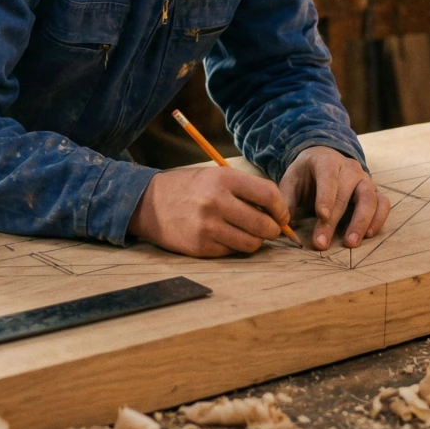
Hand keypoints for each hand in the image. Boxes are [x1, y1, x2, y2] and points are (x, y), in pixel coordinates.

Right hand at [127, 166, 291, 256]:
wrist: (148, 203)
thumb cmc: (189, 188)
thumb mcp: (215, 176)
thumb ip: (246, 190)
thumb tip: (278, 212)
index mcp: (223, 179)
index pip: (269, 195)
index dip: (281, 209)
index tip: (281, 215)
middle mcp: (216, 202)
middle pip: (264, 225)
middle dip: (273, 230)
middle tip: (270, 229)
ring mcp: (207, 226)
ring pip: (251, 243)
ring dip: (256, 241)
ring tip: (248, 234)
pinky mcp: (200, 246)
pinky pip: (232, 252)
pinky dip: (235, 247)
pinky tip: (226, 237)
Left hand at [280, 146, 389, 249]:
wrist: (325, 160)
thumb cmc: (306, 174)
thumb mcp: (291, 181)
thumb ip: (286, 200)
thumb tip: (282, 225)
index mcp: (327, 161)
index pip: (328, 177)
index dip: (326, 196)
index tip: (321, 215)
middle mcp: (350, 168)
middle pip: (346, 193)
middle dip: (334, 220)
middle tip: (322, 243)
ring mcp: (365, 179)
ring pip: (369, 198)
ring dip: (361, 222)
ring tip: (350, 242)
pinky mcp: (375, 191)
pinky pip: (383, 204)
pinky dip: (378, 219)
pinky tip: (368, 235)